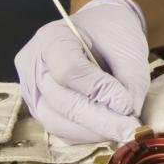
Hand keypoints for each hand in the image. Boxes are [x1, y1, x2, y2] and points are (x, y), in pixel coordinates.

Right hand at [14, 0, 151, 143]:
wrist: (97, 30)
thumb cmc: (111, 34)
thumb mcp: (128, 48)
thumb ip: (130, 80)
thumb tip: (129, 115)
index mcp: (52, 39)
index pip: (70, 71)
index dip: (100, 92)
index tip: (128, 106)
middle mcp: (32, 64)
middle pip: (61, 101)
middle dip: (100, 121)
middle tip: (132, 132)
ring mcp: (31, 89)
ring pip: (57, 122)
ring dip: (94, 132)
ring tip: (124, 131)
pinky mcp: (39, 108)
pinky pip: (60, 129)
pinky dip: (87, 133)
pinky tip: (110, 130)